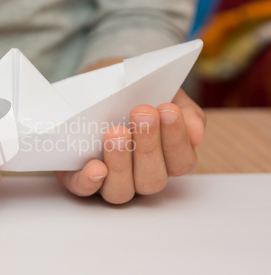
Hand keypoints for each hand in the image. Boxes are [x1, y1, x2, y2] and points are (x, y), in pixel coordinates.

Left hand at [55, 88, 205, 203]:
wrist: (92, 84)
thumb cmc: (130, 91)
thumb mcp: (160, 92)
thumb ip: (183, 110)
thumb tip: (196, 133)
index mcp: (164, 157)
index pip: (180, 162)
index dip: (177, 140)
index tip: (168, 109)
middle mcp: (138, 175)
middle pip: (152, 179)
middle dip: (149, 146)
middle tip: (142, 113)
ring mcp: (108, 181)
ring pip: (121, 190)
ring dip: (121, 163)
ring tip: (116, 133)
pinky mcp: (78, 178)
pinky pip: (83, 190)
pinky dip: (89, 182)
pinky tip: (95, 168)